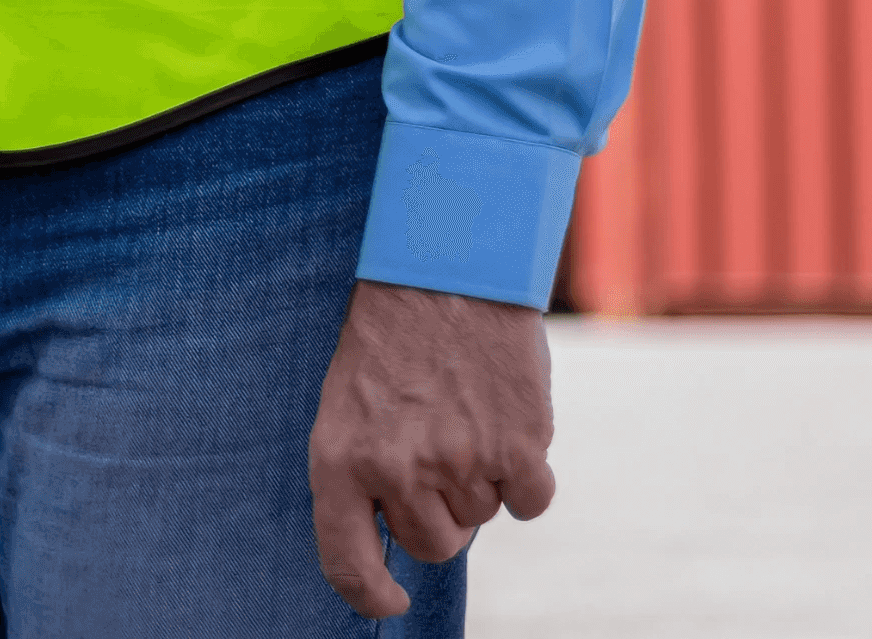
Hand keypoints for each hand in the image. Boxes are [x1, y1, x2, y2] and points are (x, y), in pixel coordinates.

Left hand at [307, 279, 555, 616]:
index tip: (391, 602)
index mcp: (340, 459)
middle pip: (433, 544)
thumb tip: (394, 536)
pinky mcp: (518, 452)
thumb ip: (366, 470)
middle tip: (438, 449)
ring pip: (481, 519)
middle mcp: (396, 470)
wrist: (446, 270)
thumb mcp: (349, 401)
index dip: (369, 594)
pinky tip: (508, 424)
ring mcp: (459, 464)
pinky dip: (528, 477)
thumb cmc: (392, 337)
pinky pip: (531, 504)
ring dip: (481, 482)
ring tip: (464, 415)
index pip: (346, 559)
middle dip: (440, 513)